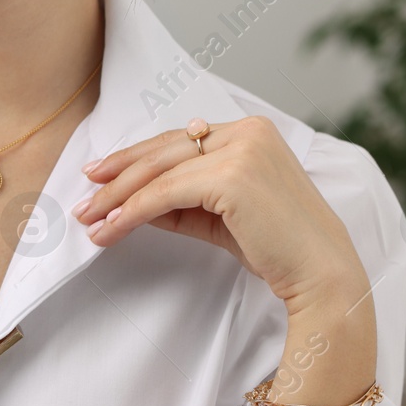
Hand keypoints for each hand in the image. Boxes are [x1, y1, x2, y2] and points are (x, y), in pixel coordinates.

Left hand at [72, 115, 376, 403]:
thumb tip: (132, 201)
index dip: (136, 157)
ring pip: (159, 171)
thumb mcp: (221, 215)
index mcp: (251, 131)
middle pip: (164, 150)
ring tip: (90, 219)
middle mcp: (247, 132)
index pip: (179, 140)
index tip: (101, 174)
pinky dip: (133, 212)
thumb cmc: (276, 247)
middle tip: (84, 196)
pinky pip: (165, 194)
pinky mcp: (231, 177)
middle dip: (117, 175)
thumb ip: (182, 200)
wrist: (320, 274)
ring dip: (117, 197)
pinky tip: (111, 228)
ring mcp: (241, 150)